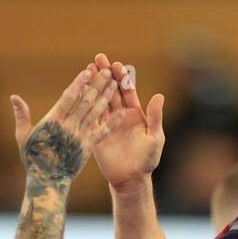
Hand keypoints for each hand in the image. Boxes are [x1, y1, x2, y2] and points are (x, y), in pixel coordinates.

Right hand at [11, 64, 118, 183]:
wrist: (46, 181)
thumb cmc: (32, 158)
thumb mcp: (23, 136)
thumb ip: (22, 115)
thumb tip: (14, 97)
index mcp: (53, 121)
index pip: (68, 97)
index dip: (79, 83)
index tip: (88, 71)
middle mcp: (68, 127)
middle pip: (85, 101)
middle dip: (97, 85)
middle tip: (107, 71)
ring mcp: (79, 137)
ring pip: (95, 113)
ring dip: (106, 97)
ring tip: (115, 84)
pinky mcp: (87, 148)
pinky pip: (102, 132)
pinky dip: (113, 122)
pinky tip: (123, 113)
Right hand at [79, 53, 164, 190]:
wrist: (131, 179)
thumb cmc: (147, 160)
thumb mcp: (155, 138)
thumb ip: (156, 117)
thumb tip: (159, 95)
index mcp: (134, 114)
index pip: (127, 91)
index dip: (122, 78)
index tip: (116, 64)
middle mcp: (120, 116)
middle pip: (111, 91)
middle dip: (105, 75)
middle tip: (98, 58)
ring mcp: (107, 124)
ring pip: (99, 100)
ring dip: (94, 85)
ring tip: (87, 69)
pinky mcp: (96, 134)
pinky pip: (91, 117)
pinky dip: (85, 104)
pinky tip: (78, 92)